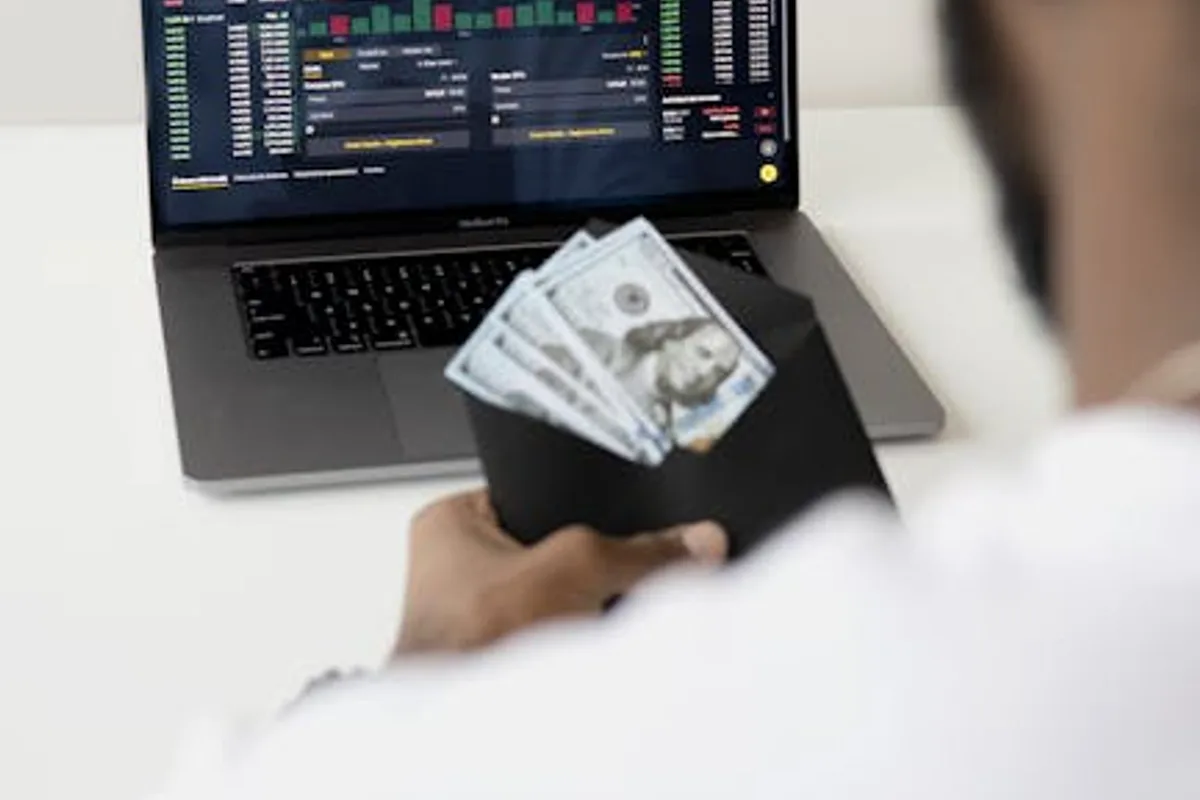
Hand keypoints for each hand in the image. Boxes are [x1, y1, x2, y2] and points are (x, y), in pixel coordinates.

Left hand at [393, 490, 727, 655]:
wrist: (470, 726)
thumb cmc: (471, 640)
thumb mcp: (577, 566)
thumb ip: (641, 550)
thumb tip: (694, 542)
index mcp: (452, 523)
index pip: (536, 493)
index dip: (582, 503)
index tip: (625, 511)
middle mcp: (458, 569)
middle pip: (558, 548)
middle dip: (592, 563)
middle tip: (607, 571)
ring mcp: (482, 618)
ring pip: (565, 596)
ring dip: (589, 606)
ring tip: (594, 610)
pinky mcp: (506, 659)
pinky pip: (566, 636)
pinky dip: (584, 640)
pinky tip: (588, 642)